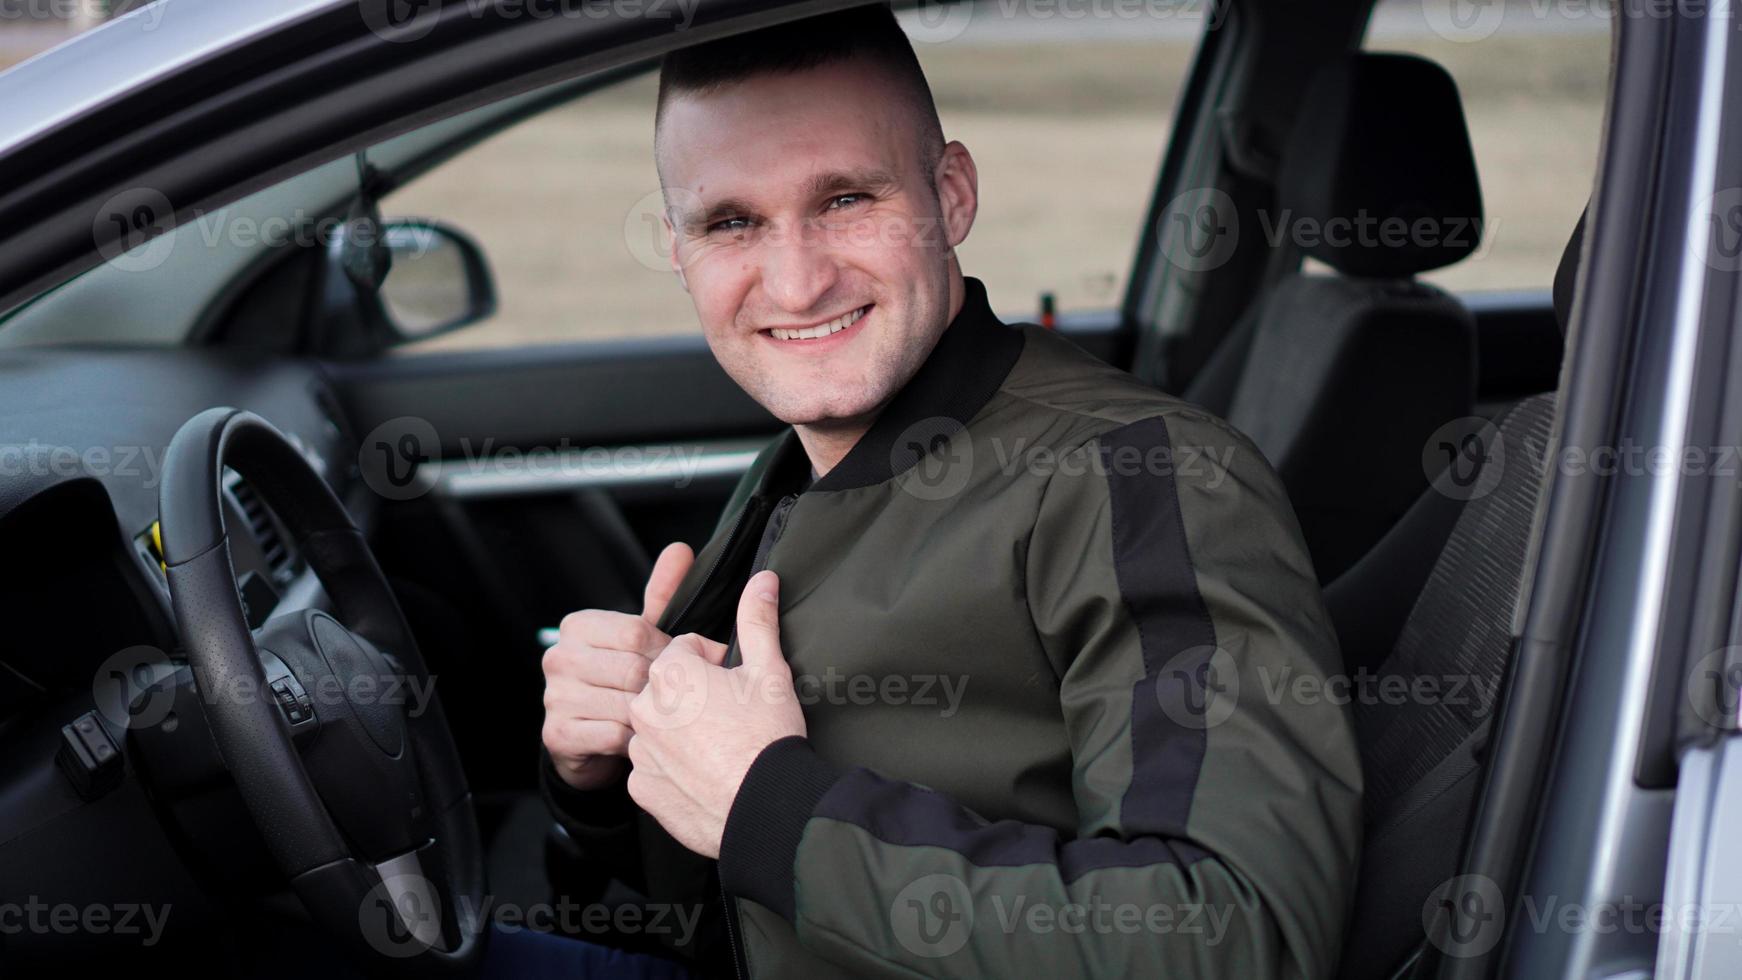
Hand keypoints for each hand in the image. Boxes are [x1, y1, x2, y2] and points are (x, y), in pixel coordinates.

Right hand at [542, 542, 694, 790]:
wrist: (589, 740)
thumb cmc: (622, 679)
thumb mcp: (641, 635)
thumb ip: (662, 594)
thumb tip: (681, 549)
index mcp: (578, 625)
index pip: (637, 632)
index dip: (666, 652)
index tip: (675, 664)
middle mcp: (558, 657)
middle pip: (633, 669)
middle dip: (661, 686)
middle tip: (673, 697)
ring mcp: (553, 696)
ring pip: (626, 704)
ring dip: (651, 716)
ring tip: (659, 718)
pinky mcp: (556, 734)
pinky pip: (614, 735)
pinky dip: (635, 740)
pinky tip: (639, 739)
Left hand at [627, 570, 806, 857]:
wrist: (767, 808)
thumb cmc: (768, 736)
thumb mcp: (769, 671)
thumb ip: (758, 620)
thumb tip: (763, 579)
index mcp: (670, 672)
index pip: (687, 650)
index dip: (717, 664)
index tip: (737, 686)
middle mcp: (643, 707)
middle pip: (668, 688)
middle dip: (694, 696)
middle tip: (731, 718)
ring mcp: (639, 751)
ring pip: (658, 728)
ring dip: (680, 732)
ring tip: (720, 749)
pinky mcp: (641, 788)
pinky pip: (653, 768)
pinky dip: (673, 770)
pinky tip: (705, 775)